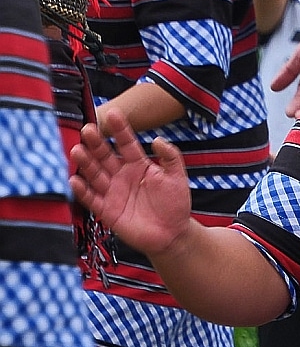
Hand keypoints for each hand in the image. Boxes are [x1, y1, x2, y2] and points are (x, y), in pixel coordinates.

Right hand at [69, 111, 193, 255]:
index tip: (113, 113)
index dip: (120, 129)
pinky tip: (74, 179)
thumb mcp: (177, 178)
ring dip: (85, 163)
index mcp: (138, 164)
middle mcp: (121, 175)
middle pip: (105, 156)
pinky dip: (82, 190)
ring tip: (77, 150)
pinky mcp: (106, 210)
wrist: (172, 233)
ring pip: (95, 174)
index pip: (127, 143)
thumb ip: (170, 157)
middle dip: (96, 143)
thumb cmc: (175, 204)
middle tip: (87, 129)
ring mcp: (112, 191)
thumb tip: (158, 139)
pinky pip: (91, 198)